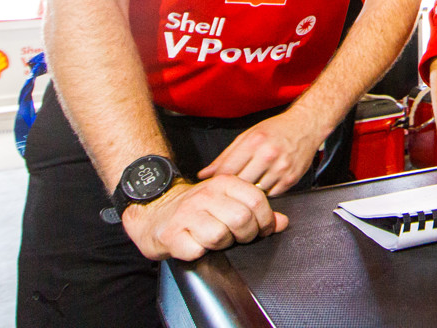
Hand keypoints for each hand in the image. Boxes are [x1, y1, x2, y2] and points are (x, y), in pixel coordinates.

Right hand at [120, 176, 286, 261]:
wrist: (154, 211)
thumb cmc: (196, 209)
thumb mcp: (227, 200)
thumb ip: (255, 209)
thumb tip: (282, 222)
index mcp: (223, 184)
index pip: (256, 199)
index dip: (265, 219)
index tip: (262, 229)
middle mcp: (205, 196)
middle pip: (241, 219)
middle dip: (246, 235)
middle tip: (238, 237)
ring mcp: (187, 215)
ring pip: (220, 236)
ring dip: (222, 244)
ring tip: (215, 239)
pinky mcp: (172, 235)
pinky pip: (197, 250)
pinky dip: (200, 253)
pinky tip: (196, 244)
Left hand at [197, 107, 323, 196]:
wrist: (307, 126)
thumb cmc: (276, 129)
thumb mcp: (248, 136)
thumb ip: (225, 156)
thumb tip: (203, 174)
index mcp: (253, 142)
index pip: (227, 171)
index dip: (217, 181)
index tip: (214, 185)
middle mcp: (268, 155)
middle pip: (240, 184)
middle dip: (233, 188)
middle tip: (230, 189)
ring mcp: (280, 168)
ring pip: (255, 192)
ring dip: (249, 191)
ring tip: (249, 184)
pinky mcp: (291, 179)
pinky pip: (271, 195)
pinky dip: (265, 192)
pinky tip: (265, 182)